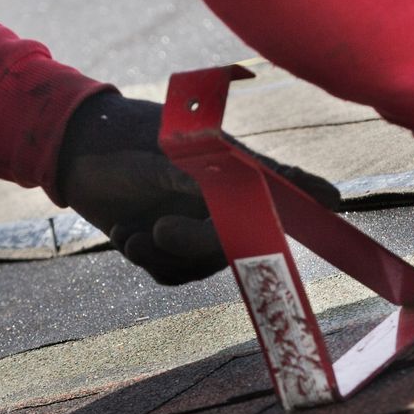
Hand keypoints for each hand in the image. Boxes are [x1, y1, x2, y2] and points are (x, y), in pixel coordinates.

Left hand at [54, 91, 340, 284]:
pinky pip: (170, 274)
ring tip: (133, 230)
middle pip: (232, 246)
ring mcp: (194, 223)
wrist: (74, 149)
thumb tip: (325, 198)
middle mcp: (223, 201)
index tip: (338, 203)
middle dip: (193, 246)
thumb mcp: (188, 157)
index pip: (286, 194)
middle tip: (158, 230)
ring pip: (198, 266)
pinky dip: (147, 259)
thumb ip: (242, 183)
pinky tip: (126, 233)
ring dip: (162, 255)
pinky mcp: (164, 243)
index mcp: (237, 173)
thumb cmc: (134, 140)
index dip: (313, 204)